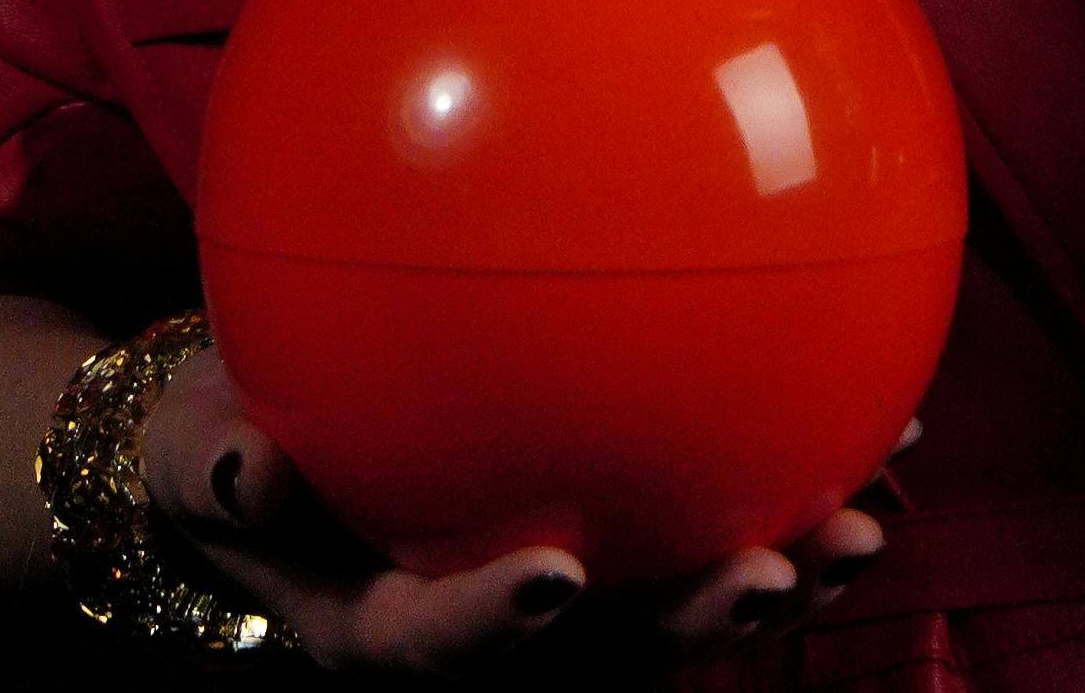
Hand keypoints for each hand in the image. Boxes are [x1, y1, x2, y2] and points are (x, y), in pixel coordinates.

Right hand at [139, 348, 906, 665]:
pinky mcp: (620, 540)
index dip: (495, 626)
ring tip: (865, 526)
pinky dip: (789, 483)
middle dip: (693, 624)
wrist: (271, 459)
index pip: (438, 646)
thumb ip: (219, 471)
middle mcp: (495, 632)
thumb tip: (247, 472)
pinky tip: (886, 431)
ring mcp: (567, 596)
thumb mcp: (198, 458)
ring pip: (681, 606)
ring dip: (777, 575)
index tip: (552, 576)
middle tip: (769, 575)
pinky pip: (708, 517)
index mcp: (387, 627)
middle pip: (605, 655)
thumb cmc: (226, 449)